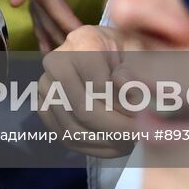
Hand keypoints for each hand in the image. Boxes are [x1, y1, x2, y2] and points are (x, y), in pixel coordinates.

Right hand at [38, 25, 135, 157]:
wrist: (110, 56)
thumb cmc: (130, 53)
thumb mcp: (143, 55)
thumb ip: (138, 70)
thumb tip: (126, 88)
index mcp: (83, 41)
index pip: (100, 87)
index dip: (125, 107)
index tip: (144, 115)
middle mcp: (56, 61)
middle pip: (84, 110)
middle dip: (115, 130)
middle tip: (137, 136)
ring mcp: (46, 85)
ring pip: (74, 129)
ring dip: (105, 142)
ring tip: (129, 141)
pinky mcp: (44, 107)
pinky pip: (66, 137)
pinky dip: (92, 148)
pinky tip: (113, 144)